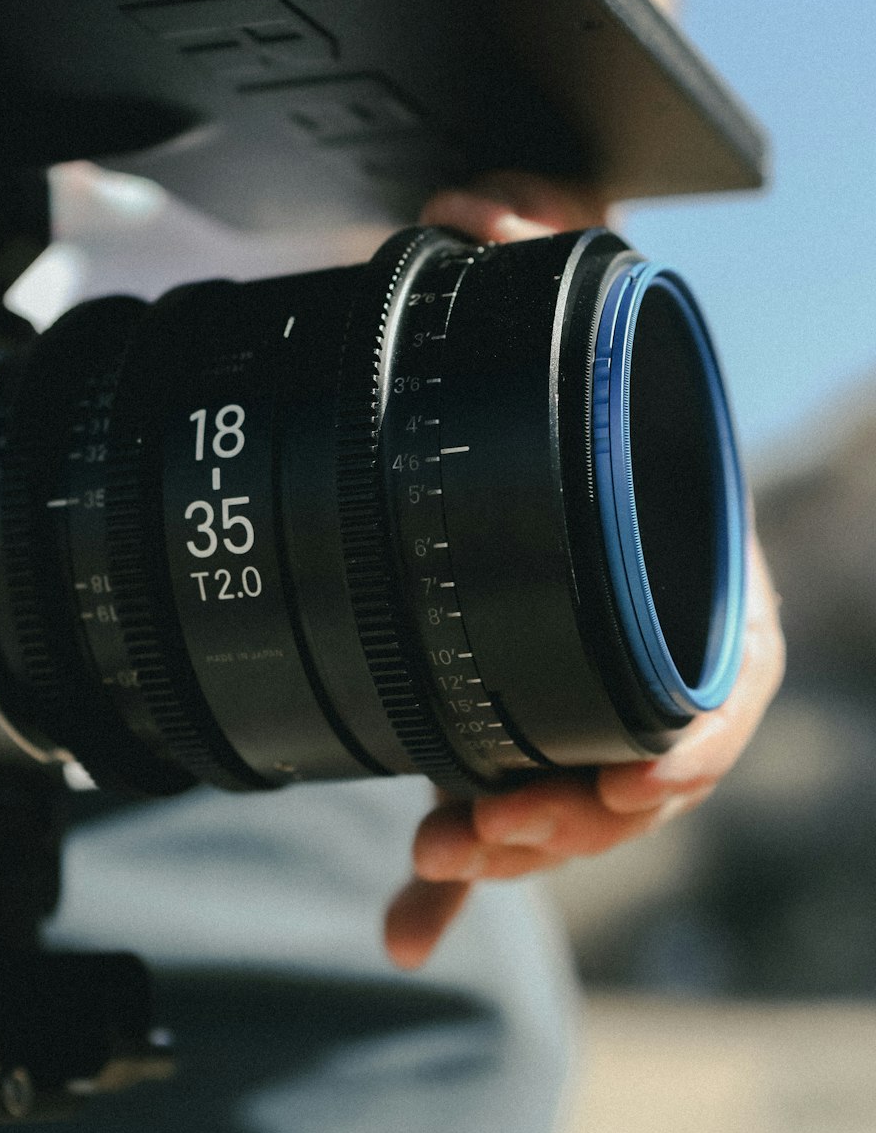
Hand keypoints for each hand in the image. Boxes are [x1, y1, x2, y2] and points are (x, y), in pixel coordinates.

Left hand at [383, 178, 785, 968]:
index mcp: (681, 560)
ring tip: (436, 862)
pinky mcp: (506, 728)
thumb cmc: (536, 372)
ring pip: (568, 805)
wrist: (492, 430)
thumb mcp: (533, 287)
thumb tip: (478, 199)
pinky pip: (497, 816)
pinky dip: (452, 884)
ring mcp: (572, 694)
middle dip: (574, 815)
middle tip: (486, 828)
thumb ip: (526, 225)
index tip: (639, 784)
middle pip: (637, 770)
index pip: (729, 674)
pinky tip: (403, 933)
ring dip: (513, 849)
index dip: (691, 741)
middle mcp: (641, 640)